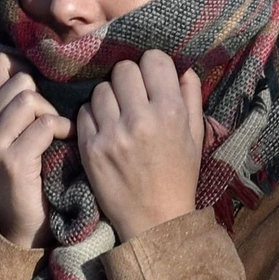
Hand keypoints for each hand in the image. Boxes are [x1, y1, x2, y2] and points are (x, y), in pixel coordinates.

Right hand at [0, 53, 71, 247]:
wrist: (22, 227)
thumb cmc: (29, 177)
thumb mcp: (16, 136)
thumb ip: (19, 105)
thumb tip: (41, 65)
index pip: (0, 65)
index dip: (29, 68)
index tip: (46, 88)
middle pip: (20, 81)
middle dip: (45, 97)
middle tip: (53, 122)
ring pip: (30, 99)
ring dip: (54, 114)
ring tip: (59, 134)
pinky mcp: (11, 162)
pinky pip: (44, 125)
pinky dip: (62, 130)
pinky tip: (65, 142)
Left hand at [75, 50, 204, 242]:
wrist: (154, 219)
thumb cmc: (178, 177)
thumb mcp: (195, 137)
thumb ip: (190, 98)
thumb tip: (182, 67)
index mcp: (171, 112)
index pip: (153, 59)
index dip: (152, 66)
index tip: (151, 78)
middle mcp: (140, 118)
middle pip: (123, 69)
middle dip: (128, 78)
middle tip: (132, 96)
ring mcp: (112, 133)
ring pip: (100, 89)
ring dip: (108, 96)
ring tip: (117, 113)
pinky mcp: (90, 147)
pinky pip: (83, 112)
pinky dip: (92, 116)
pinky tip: (104, 128)